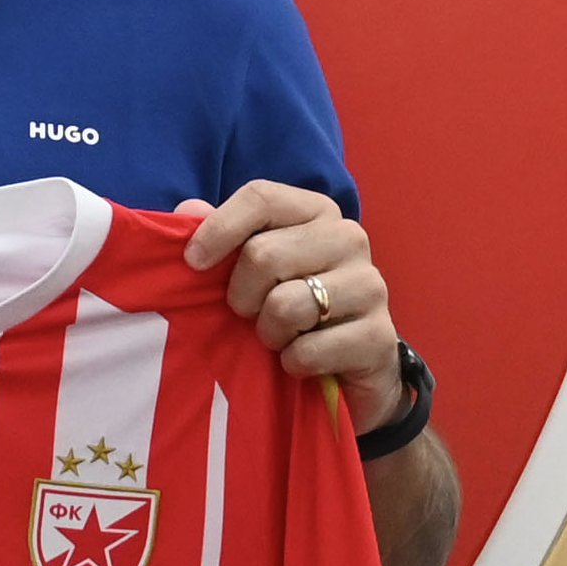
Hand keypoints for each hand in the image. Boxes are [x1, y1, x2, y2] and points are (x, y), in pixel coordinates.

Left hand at [175, 180, 404, 434]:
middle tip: (251, 314)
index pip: (261, 198)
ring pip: (285, 305)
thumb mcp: (249, 270)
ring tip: (279, 336)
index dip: (219, 228)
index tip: (193, 262)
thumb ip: (219, 236)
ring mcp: (370, 285)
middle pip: (264, 255)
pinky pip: (308, 350)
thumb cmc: (290, 305)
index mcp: (316, 212)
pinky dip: (292, 362)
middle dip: (242, 296)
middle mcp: (349, 238)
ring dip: (268, 332)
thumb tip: (189, 210)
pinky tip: (303, 359)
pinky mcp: (378, 336)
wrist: (349, 367)